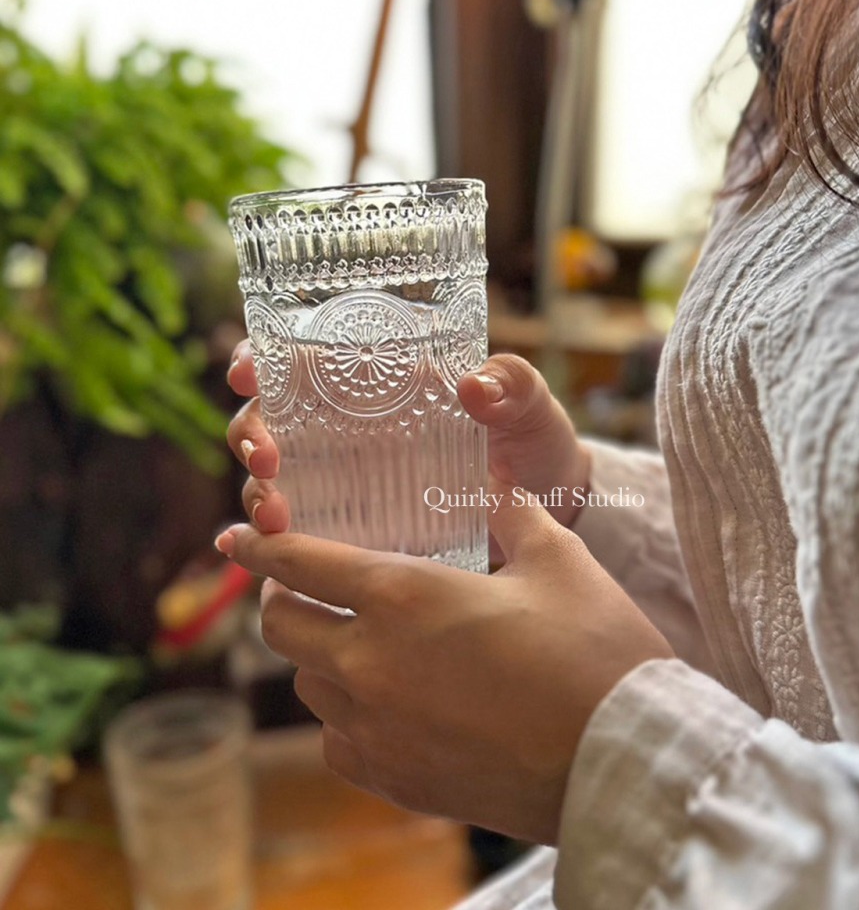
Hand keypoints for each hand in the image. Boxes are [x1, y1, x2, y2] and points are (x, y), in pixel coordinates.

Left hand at [214, 492, 672, 843]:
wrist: (621, 760)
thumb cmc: (594, 652)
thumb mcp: (558, 560)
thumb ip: (514, 515)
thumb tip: (498, 489)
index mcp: (405, 597)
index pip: (301, 565)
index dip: (261, 547)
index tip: (237, 539)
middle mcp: (371, 664)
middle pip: (283, 629)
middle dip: (282, 600)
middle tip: (303, 586)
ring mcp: (377, 729)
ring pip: (307, 685)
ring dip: (316, 656)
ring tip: (350, 640)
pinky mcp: (396, 779)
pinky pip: (337, 741)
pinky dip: (342, 714)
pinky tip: (380, 702)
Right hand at [226, 342, 590, 537]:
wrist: (551, 506)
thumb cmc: (534, 439)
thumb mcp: (530, 405)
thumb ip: (512, 387)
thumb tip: (476, 387)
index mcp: (384, 379)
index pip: (304, 358)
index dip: (262, 360)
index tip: (248, 373)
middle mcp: (352, 425)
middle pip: (272, 419)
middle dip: (252, 435)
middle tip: (267, 462)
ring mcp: (350, 476)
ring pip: (277, 478)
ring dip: (261, 495)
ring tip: (279, 519)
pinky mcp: (358, 523)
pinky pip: (305, 531)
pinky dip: (284, 543)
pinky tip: (277, 558)